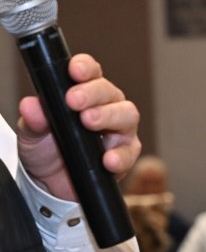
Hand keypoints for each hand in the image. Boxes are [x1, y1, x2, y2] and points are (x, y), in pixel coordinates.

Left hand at [16, 53, 140, 200]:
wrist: (52, 184)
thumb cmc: (47, 150)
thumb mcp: (32, 134)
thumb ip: (33, 120)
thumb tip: (30, 106)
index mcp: (85, 93)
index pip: (90, 72)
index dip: (85, 67)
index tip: (74, 71)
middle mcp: (107, 107)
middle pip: (110, 92)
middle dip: (93, 93)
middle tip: (73, 101)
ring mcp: (120, 130)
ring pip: (127, 115)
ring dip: (109, 116)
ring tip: (89, 122)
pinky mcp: (126, 155)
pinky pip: (129, 152)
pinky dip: (120, 155)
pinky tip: (107, 159)